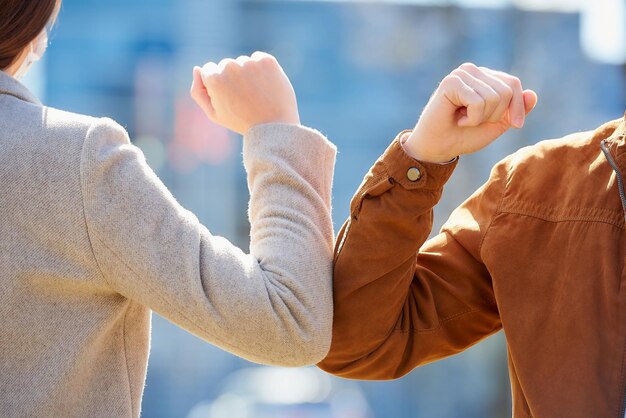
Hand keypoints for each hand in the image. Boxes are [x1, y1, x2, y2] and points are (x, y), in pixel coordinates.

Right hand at [190, 52, 300, 134]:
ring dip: (248, 74)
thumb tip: (197, 69)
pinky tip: (266, 86)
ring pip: (244, 62)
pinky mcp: (267, 61)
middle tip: (245, 99)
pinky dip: (262, 70)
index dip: (219, 85)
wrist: (274, 126)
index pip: (209, 70)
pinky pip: (259, 59)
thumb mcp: (214, 113)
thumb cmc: (241, 122)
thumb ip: (199, 92)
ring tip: (257, 94)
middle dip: (233, 78)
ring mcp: (250, 62)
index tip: (229, 97)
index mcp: (214, 78)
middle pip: (227, 65)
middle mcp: (230, 66)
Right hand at [403, 63, 537, 162]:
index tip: (516, 125)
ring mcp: (461, 74)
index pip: (512, 84)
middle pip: (506, 91)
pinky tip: (457, 118)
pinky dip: (471, 119)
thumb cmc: (464, 136)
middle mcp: (473, 71)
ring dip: (481, 118)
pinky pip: (478, 102)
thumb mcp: (497, 124)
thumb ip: (515, 109)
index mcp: (484, 77)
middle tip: (474, 121)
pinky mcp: (451, 82)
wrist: (438, 148)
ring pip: (494, 97)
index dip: (518, 107)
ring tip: (464, 120)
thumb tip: (532, 94)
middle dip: (495, 115)